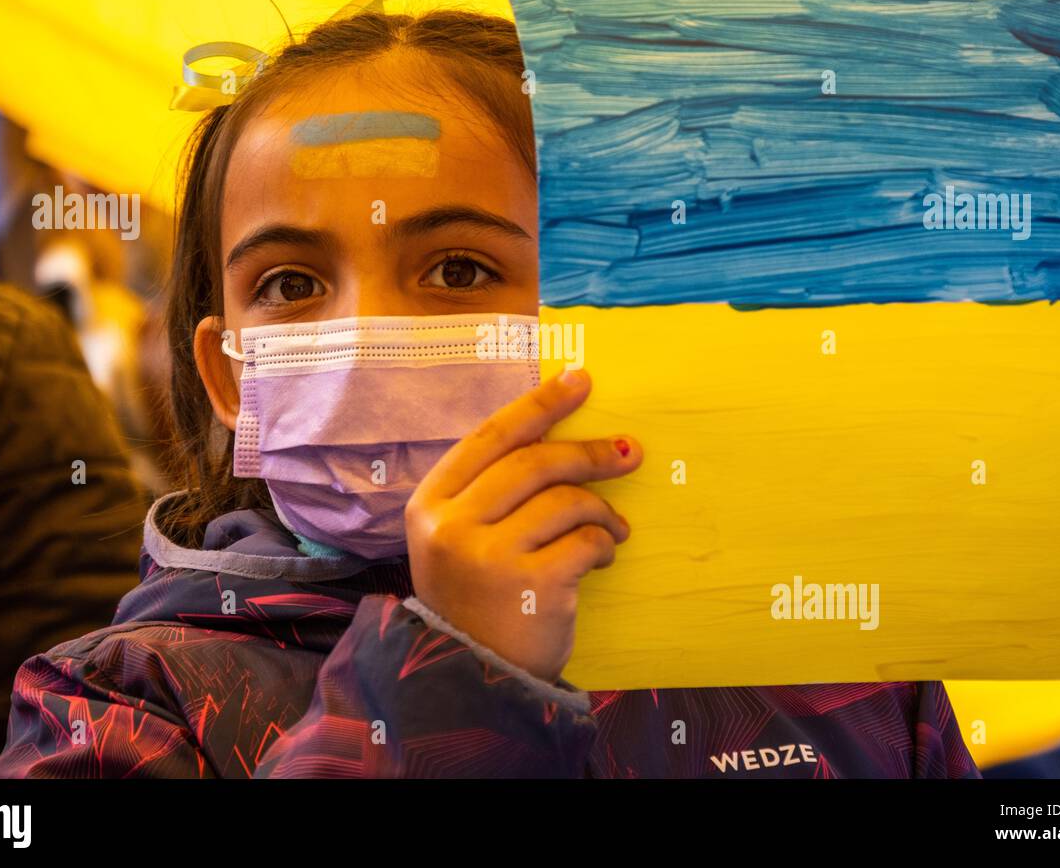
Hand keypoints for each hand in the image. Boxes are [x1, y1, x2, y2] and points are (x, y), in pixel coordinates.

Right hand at [406, 368, 641, 681]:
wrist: (474, 680)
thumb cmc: (476, 598)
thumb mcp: (461, 537)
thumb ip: (492, 488)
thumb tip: (557, 428)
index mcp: (430, 502)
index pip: (492, 436)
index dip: (540, 404)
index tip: (581, 381)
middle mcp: (451, 526)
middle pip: (534, 462)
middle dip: (589, 452)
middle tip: (629, 452)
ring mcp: (488, 556)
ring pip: (565, 500)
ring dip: (602, 509)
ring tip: (615, 527)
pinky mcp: (530, 586)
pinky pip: (586, 542)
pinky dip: (604, 545)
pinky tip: (601, 559)